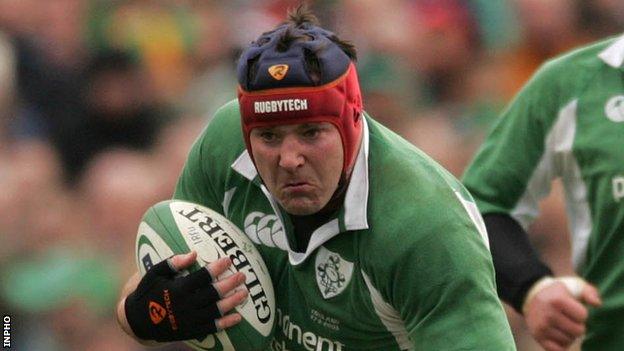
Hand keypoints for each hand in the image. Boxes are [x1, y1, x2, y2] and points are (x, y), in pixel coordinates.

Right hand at [124, 251, 247, 341]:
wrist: (137, 321)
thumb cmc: (148, 292)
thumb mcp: (155, 273)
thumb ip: (173, 262)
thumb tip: (194, 253)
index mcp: (178, 289)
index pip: (202, 277)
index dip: (217, 268)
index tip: (229, 260)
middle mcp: (186, 305)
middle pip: (213, 293)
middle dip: (230, 283)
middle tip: (242, 275)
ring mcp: (189, 320)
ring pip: (215, 310)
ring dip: (232, 302)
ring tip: (244, 293)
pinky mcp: (190, 331)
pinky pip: (211, 328)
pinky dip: (225, 323)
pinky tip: (238, 317)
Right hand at [523, 276, 601, 350]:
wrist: (531, 297)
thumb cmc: (558, 293)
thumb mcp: (574, 286)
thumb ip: (590, 292)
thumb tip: (597, 304)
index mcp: (558, 301)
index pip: (583, 316)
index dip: (580, 313)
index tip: (571, 307)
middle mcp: (548, 315)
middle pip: (578, 331)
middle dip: (577, 325)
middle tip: (568, 318)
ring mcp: (542, 327)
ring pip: (569, 341)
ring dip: (568, 335)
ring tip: (561, 325)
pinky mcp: (538, 336)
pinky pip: (557, 350)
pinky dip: (561, 345)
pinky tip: (557, 335)